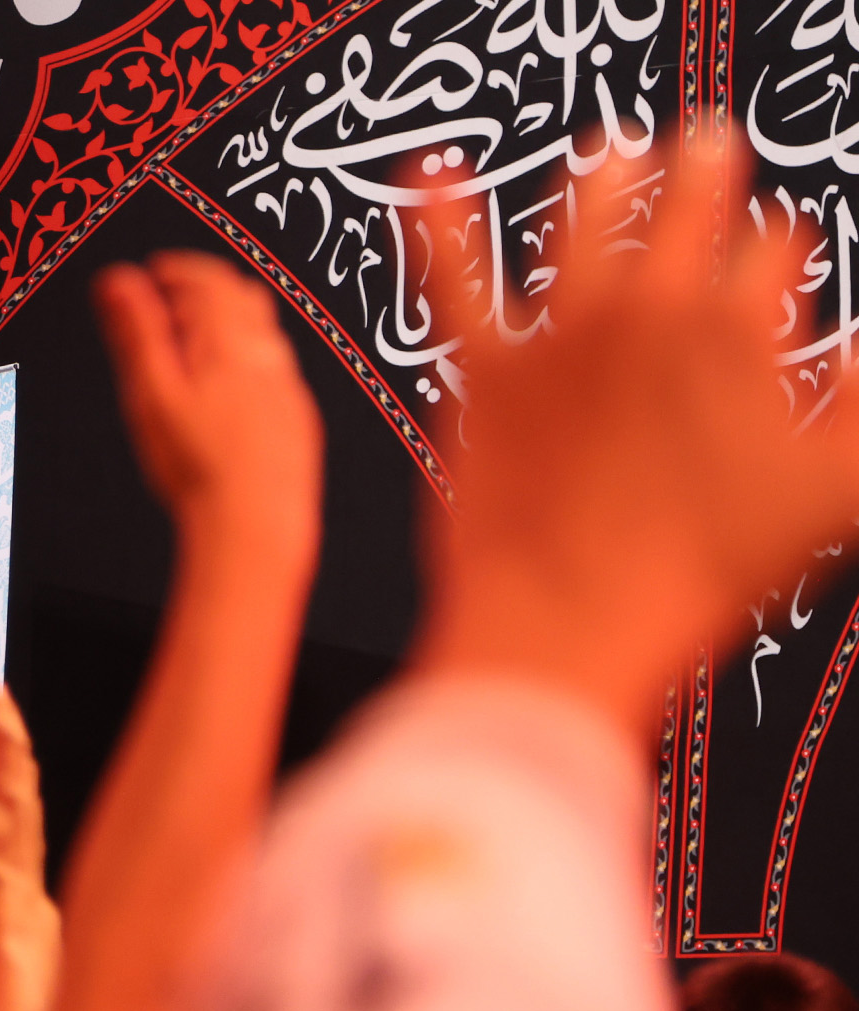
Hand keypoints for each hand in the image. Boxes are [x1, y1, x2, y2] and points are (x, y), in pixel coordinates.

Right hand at [92, 252, 322, 536]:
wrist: (255, 527)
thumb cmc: (201, 469)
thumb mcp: (152, 395)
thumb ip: (137, 333)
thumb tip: (118, 280)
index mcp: (229, 343)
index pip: (209, 279)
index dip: (178, 268)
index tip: (156, 271)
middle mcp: (268, 358)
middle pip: (243, 299)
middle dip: (206, 290)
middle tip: (174, 300)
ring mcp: (288, 390)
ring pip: (263, 337)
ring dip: (231, 326)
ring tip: (197, 346)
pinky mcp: (298, 423)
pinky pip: (277, 375)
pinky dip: (249, 366)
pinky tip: (228, 397)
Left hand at [416, 141, 857, 732]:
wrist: (572, 623)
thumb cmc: (698, 575)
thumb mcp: (836, 498)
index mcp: (740, 332)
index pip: (774, 248)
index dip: (778, 253)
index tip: (772, 261)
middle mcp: (650, 312)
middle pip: (686, 208)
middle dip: (704, 172)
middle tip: (707, 148)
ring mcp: (561, 332)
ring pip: (586, 217)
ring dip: (606, 174)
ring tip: (613, 147)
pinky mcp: (485, 366)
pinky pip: (454, 273)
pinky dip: (441, 216)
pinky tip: (432, 173)